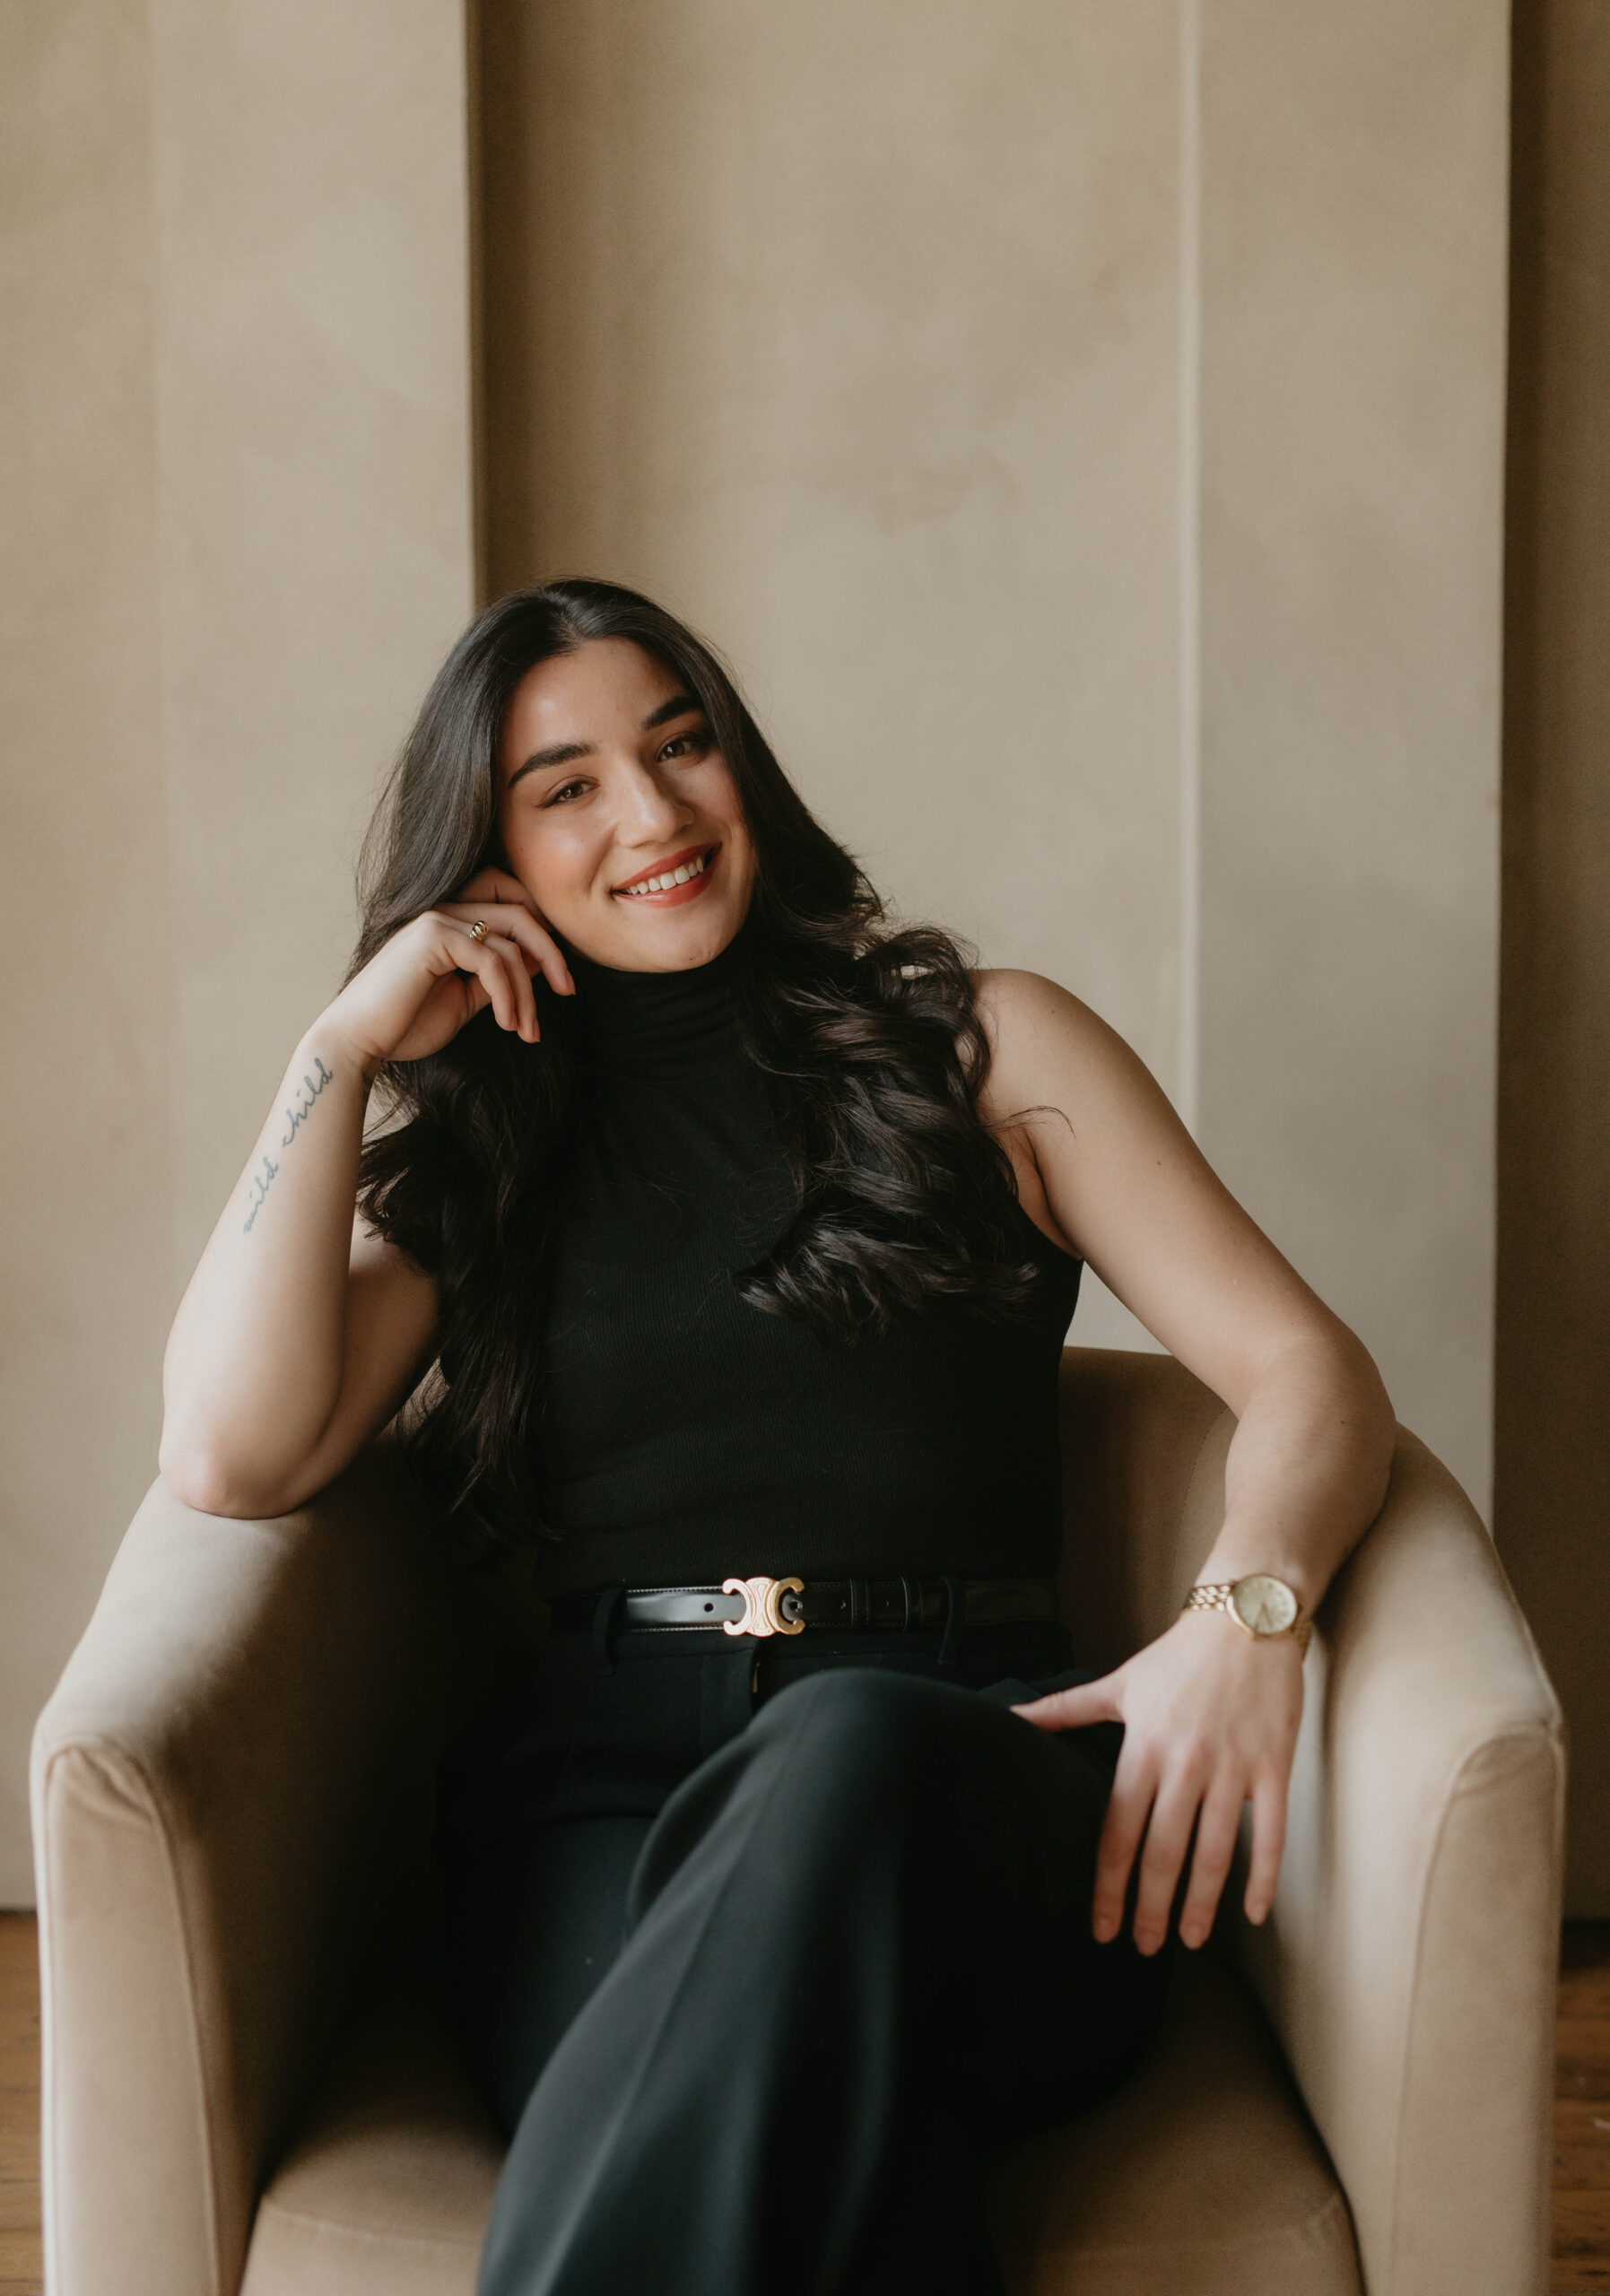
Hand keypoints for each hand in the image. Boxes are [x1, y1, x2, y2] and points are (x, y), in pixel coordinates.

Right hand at [324, 869, 573, 1075]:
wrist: (358, 1043)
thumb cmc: (405, 1025)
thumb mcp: (465, 999)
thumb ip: (498, 978)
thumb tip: (539, 963)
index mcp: (449, 921)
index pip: (509, 901)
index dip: (541, 931)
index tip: (558, 976)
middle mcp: (443, 911)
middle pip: (521, 912)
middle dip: (552, 953)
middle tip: (569, 990)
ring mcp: (436, 919)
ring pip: (512, 942)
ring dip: (528, 993)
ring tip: (526, 1030)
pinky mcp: (432, 937)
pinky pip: (494, 960)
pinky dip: (509, 995)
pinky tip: (507, 1024)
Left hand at [1012, 1611, 1303, 1954]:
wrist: (1246, 1618)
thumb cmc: (1179, 1655)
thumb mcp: (1117, 1682)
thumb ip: (1065, 1709)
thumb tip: (1009, 1717)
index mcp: (1142, 1748)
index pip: (1117, 1831)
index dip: (1108, 1885)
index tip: (1102, 1927)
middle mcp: (1184, 1763)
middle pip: (1162, 1852)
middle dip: (1150, 1907)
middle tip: (1145, 1949)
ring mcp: (1231, 1768)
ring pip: (1214, 1852)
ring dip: (1200, 1904)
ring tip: (1189, 1939)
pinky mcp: (1273, 1766)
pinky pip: (1270, 1834)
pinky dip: (1263, 1878)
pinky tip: (1253, 1914)